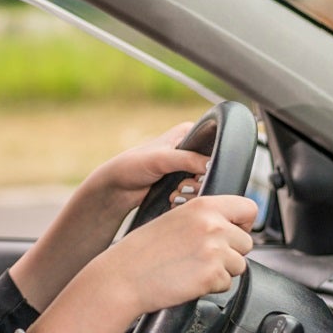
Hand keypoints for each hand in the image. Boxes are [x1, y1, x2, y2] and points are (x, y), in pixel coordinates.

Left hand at [81, 122, 208, 215]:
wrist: (118, 188)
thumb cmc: (133, 166)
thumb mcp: (161, 159)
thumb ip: (187, 159)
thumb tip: (212, 165)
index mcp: (189, 133)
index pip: (215, 145)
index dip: (210, 163)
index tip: (198, 174)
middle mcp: (191, 148)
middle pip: (213, 168)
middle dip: (198, 182)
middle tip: (182, 186)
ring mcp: (187, 167)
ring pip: (206, 183)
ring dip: (191, 193)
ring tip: (174, 194)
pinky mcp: (183, 183)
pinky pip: (197, 194)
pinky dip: (187, 200)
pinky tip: (173, 199)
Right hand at [96, 194, 256, 315]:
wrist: (123, 276)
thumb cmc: (142, 251)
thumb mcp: (174, 219)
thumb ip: (204, 219)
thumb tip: (231, 227)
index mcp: (203, 206)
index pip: (248, 207)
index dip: (243, 223)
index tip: (234, 231)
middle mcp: (212, 225)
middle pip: (246, 242)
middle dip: (230, 252)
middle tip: (202, 257)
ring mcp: (214, 251)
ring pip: (239, 265)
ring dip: (221, 270)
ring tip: (193, 268)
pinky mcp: (212, 275)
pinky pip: (227, 284)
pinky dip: (211, 286)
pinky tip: (189, 280)